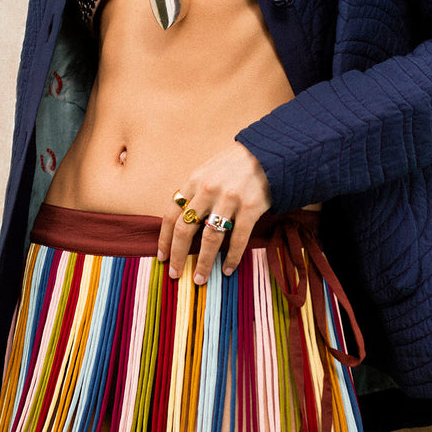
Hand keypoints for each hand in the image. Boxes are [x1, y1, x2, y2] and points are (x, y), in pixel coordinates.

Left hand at [157, 142, 271, 284]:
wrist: (269, 152)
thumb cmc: (236, 164)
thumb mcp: (208, 171)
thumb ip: (195, 193)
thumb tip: (182, 222)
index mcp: (194, 181)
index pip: (171, 214)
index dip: (164, 238)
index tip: (162, 256)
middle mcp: (208, 190)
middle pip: (185, 229)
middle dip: (178, 255)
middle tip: (176, 274)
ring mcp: (229, 199)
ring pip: (210, 238)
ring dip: (204, 263)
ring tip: (200, 279)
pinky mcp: (250, 208)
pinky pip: (237, 239)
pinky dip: (232, 258)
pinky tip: (228, 269)